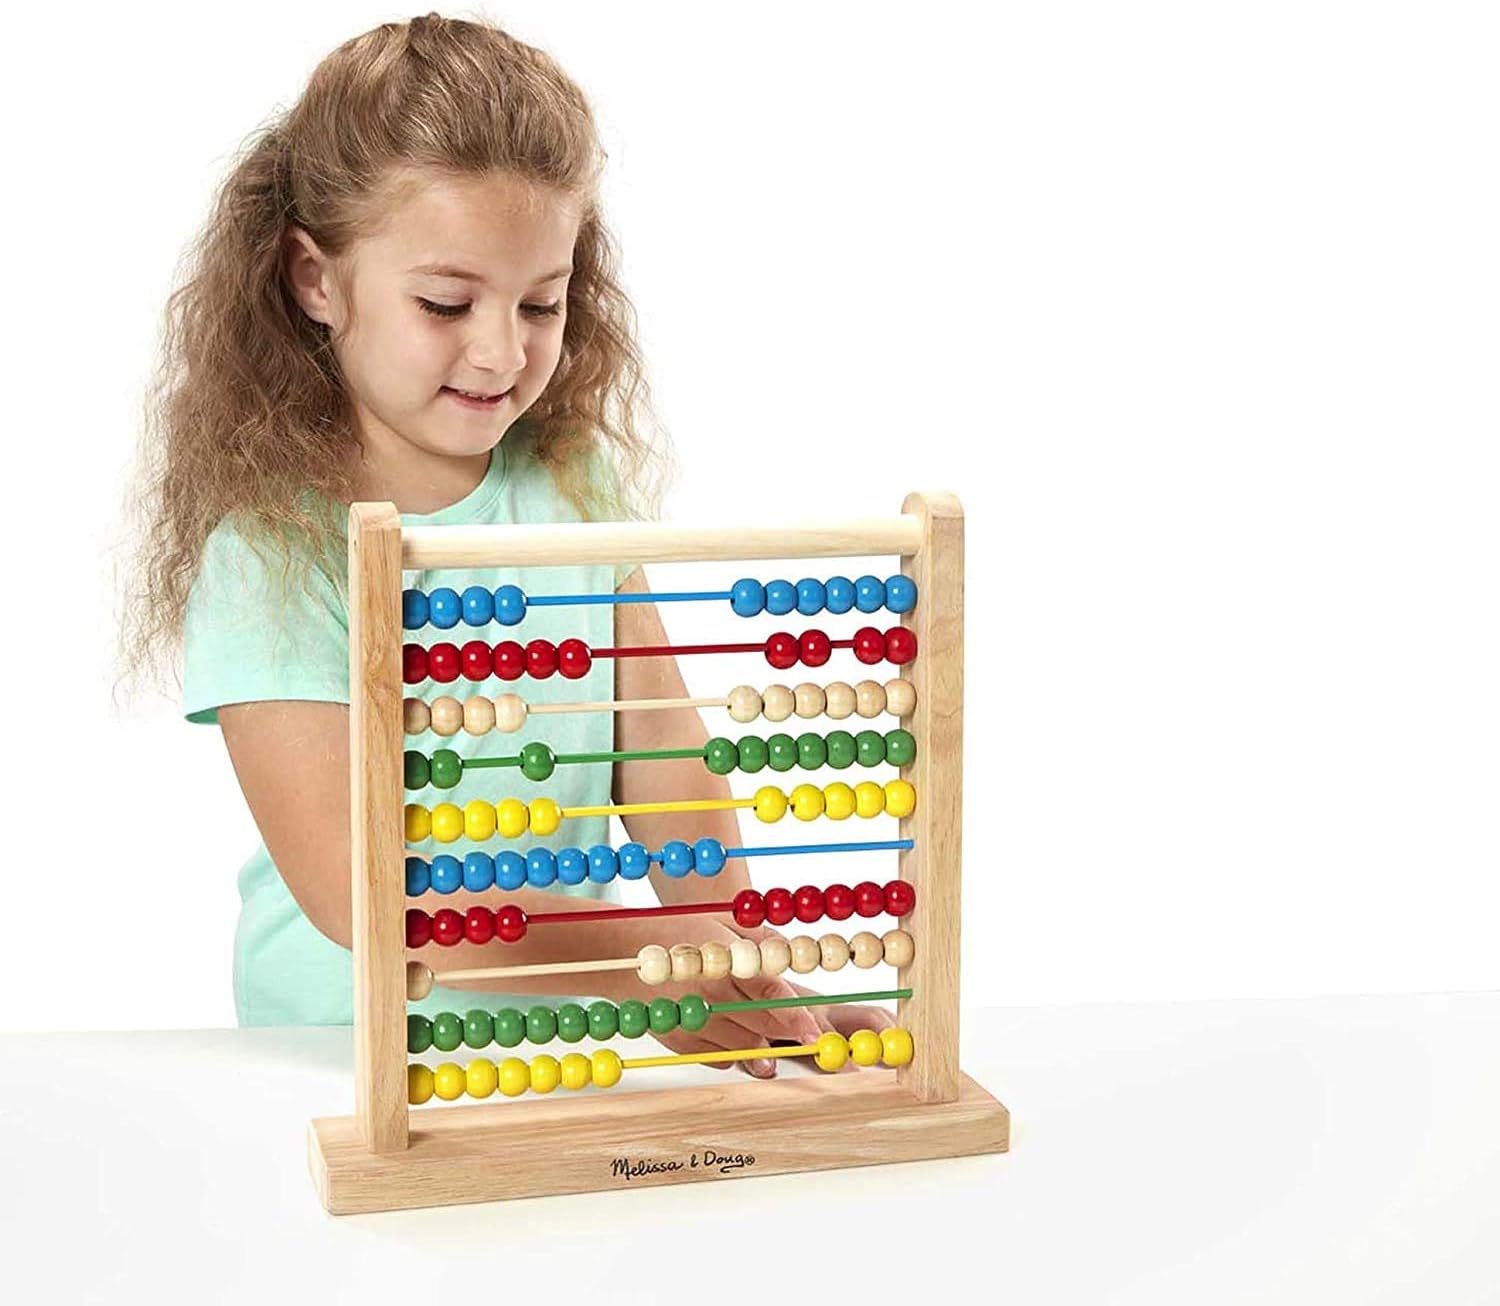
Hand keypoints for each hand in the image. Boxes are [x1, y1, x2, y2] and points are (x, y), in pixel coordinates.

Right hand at [637, 920, 896, 1079]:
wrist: (619, 953)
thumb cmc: (675, 931)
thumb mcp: (720, 921)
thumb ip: (760, 939)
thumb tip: (794, 955)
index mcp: (723, 963)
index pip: (770, 992)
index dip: (797, 1015)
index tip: (817, 1031)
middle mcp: (709, 997)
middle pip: (763, 1026)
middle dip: (792, 1035)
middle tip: (814, 1041)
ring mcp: (693, 1023)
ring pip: (745, 1048)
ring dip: (765, 1045)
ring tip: (774, 1038)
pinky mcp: (679, 1042)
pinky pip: (720, 1057)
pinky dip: (735, 1051)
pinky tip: (735, 1033)